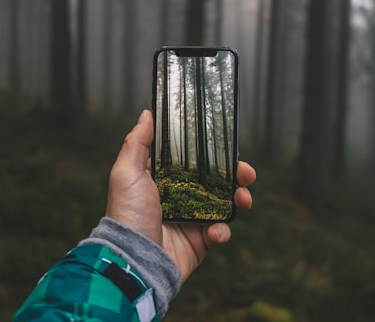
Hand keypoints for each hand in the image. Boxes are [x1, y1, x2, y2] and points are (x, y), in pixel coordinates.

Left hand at [106, 110, 255, 282]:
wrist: (133, 259)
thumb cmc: (127, 214)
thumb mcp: (126, 172)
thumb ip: (137, 142)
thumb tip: (147, 114)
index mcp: (163, 179)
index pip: (193, 160)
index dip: (212, 153)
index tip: (228, 147)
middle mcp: (179, 197)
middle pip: (215, 180)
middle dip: (235, 175)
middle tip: (247, 174)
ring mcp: (191, 219)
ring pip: (224, 204)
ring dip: (238, 199)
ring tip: (243, 200)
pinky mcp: (199, 241)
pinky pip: (220, 231)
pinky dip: (223, 231)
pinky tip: (214, 232)